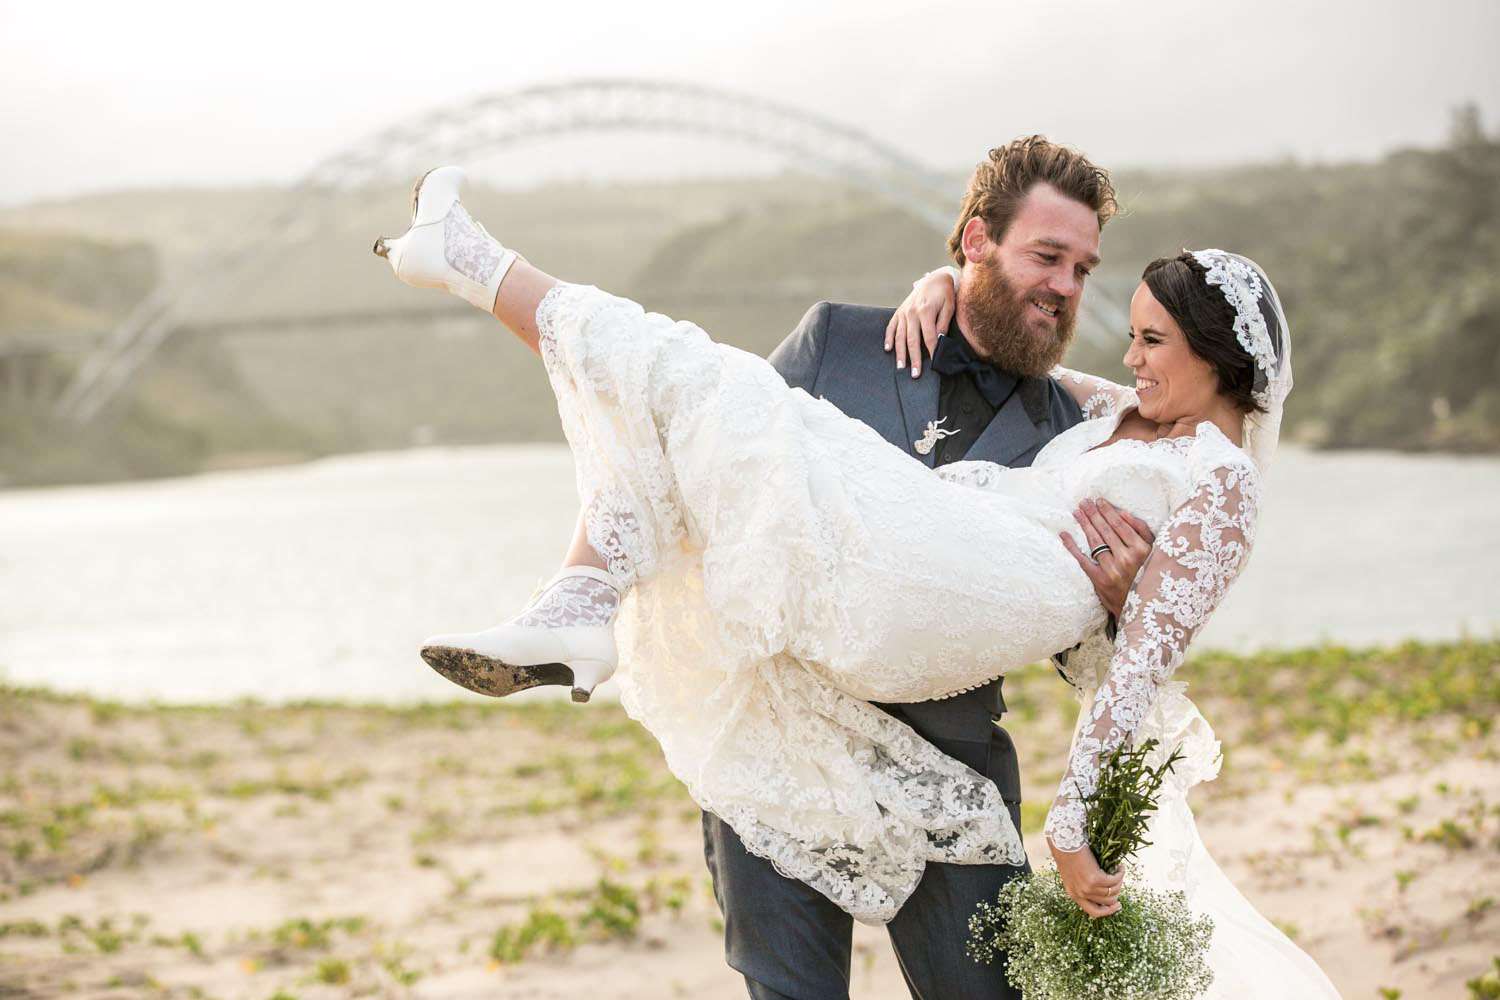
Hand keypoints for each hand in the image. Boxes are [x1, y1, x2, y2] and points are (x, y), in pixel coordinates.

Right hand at [884, 268, 956, 376]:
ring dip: (900, 353)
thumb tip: (939, 340)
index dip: (932, 352)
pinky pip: (891, 327)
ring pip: (900, 336)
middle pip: (912, 340)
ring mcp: (903, 312)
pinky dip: (888, 338)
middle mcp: (912, 313)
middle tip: (915, 375)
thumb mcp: (949, 306)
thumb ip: (943, 323)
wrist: (935, 278)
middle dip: (914, 359)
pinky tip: (888, 349)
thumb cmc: (945, 293)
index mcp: (926, 311)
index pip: (929, 337)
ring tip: (901, 368)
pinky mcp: (899, 312)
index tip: (934, 365)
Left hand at [1049, 837, 1122, 917]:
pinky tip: (1120, 867)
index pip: (1094, 912)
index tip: (1117, 905)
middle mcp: (1080, 894)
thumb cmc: (1068, 854)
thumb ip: (1083, 885)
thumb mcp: (1073, 875)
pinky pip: (1114, 880)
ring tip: (1119, 872)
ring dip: (1119, 882)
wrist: (1064, 842)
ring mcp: (1088, 888)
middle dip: (1116, 893)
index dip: (1108, 911)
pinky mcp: (1095, 879)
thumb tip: (1103, 890)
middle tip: (1120, 883)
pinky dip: (1120, 874)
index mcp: (1073, 895)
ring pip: (1112, 892)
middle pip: (1107, 902)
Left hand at [1060, 499, 1154, 619]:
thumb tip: (1124, 513)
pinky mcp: (1099, 580)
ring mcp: (1112, 570)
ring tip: (1077, 512)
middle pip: (1105, 531)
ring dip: (1084, 524)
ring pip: (1094, 542)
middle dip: (1093, 514)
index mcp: (1142, 550)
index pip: (1120, 525)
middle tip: (1083, 502)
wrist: (1141, 607)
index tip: (1099, 501)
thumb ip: (1142, 531)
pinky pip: (1082, 560)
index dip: (1108, 511)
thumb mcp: (1154, 553)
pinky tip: (1064, 535)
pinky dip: (1072, 546)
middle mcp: (1127, 559)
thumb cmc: (1147, 575)